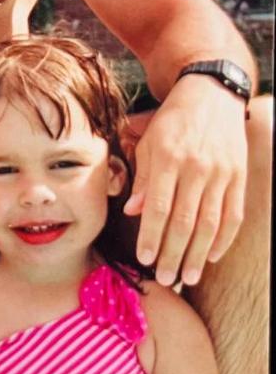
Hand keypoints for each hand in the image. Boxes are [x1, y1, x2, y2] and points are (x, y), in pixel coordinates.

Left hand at [124, 78, 247, 285]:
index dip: (151, 236)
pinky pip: (233, 215)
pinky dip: (224, 239)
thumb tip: (134, 213)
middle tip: (166, 278)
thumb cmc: (172, 121)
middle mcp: (196, 169)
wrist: (211, 95)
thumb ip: (143, 179)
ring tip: (187, 277)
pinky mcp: (238, 177)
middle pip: (184, 221)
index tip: (145, 259)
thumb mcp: (149, 143)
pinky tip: (212, 256)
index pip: (158, 207)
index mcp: (169, 160)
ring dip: (198, 254)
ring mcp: (221, 174)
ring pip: (210, 223)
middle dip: (173, 254)